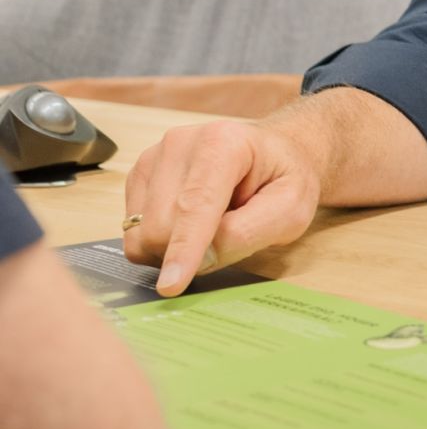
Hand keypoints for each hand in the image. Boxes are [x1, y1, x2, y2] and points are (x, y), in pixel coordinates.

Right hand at [123, 118, 323, 296]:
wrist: (270, 154)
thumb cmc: (284, 179)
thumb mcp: (290, 209)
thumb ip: (247, 233)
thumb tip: (199, 260)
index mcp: (223, 142)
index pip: (196, 205)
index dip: (183, 247)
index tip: (171, 286)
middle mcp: (180, 143)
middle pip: (161, 226)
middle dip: (189, 252)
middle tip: (228, 235)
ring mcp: (154, 157)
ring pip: (141, 234)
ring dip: (174, 247)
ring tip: (211, 224)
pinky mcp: (139, 175)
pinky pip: (134, 232)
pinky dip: (161, 240)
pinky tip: (190, 220)